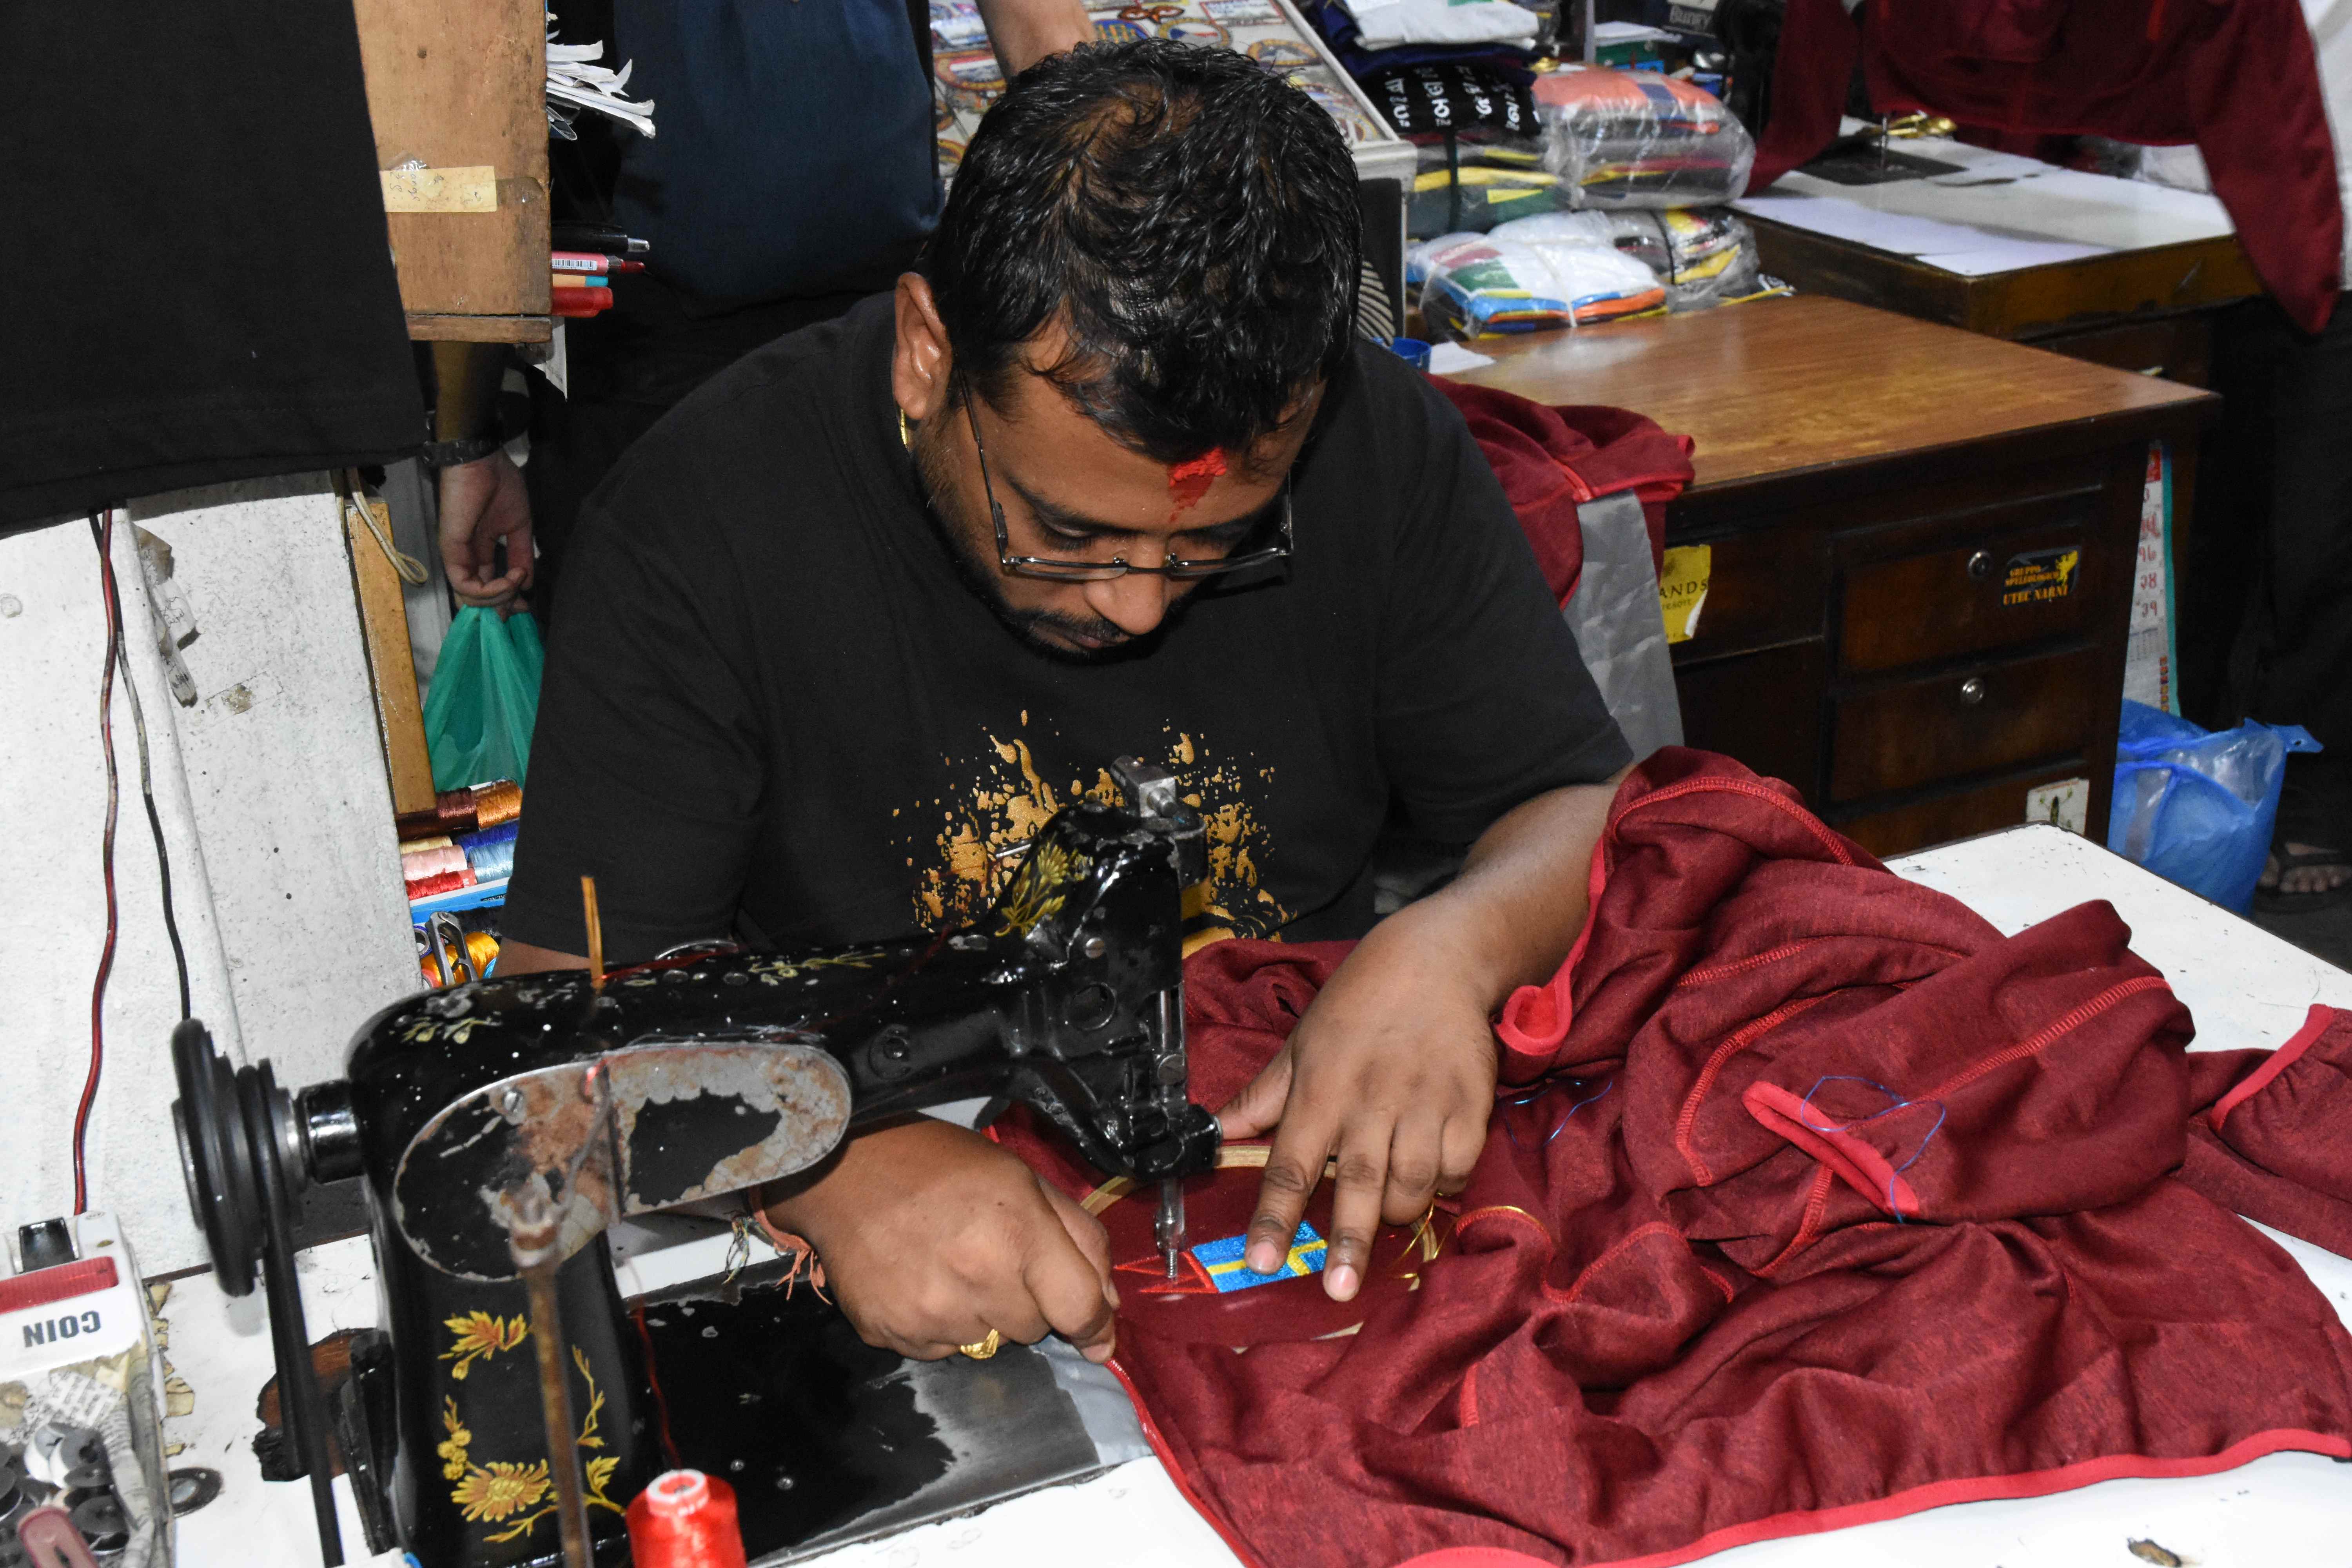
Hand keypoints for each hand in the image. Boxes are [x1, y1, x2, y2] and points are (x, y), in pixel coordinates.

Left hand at [435, 449, 533, 610]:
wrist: (482, 461)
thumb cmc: (500, 485)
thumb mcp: (519, 526)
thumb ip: (522, 555)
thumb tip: (526, 584)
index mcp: (480, 549)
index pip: (487, 585)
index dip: (506, 599)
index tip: (526, 605)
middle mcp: (465, 556)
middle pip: (476, 597)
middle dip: (501, 607)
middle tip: (521, 607)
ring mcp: (456, 554)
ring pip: (469, 596)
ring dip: (498, 598)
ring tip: (516, 583)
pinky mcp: (451, 550)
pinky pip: (465, 584)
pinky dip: (490, 589)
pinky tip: (510, 579)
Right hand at [762, 1119, 1118, 1361]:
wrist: (843, 1169)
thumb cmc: (941, 1167)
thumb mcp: (1025, 1180)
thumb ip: (1080, 1239)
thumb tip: (1109, 1307)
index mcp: (1019, 1232)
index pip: (1079, 1309)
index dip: (1096, 1326)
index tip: (1096, 1334)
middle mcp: (978, 1279)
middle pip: (1034, 1329)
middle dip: (1027, 1301)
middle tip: (994, 1257)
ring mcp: (931, 1313)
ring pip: (989, 1343)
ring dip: (983, 1314)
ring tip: (952, 1265)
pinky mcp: (892, 1335)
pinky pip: (941, 1350)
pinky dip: (940, 1324)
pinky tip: (921, 1281)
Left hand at [1217, 917, 1498, 1302]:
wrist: (1436, 960)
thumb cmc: (1357, 1005)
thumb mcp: (1299, 1045)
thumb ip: (1261, 1098)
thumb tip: (1214, 1136)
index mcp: (1320, 1090)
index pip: (1289, 1165)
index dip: (1274, 1218)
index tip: (1260, 1262)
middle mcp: (1370, 1101)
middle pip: (1356, 1184)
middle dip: (1348, 1241)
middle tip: (1340, 1291)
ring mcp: (1423, 1104)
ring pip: (1410, 1185)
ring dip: (1397, 1211)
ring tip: (1386, 1212)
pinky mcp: (1469, 1106)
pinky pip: (1455, 1168)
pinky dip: (1442, 1183)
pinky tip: (1430, 1172)